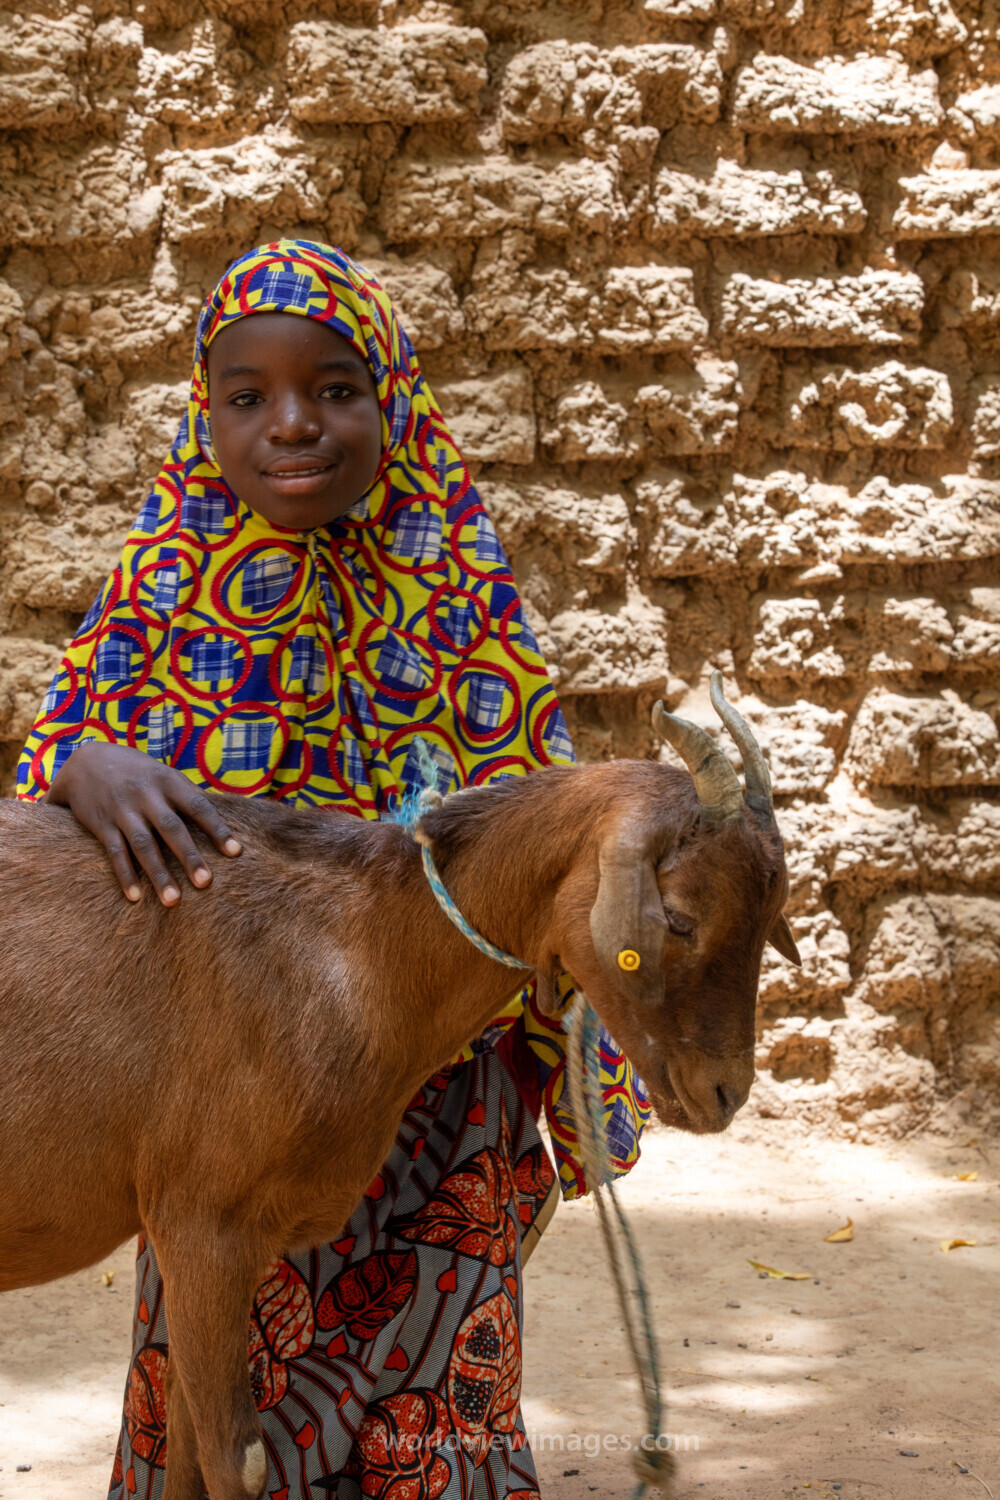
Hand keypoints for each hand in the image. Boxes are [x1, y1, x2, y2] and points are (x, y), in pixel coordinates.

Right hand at [46, 742, 241, 905]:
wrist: (86, 761)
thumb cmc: (138, 774)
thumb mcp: (164, 775)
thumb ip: (188, 797)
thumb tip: (222, 823)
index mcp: (168, 781)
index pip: (199, 807)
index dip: (218, 829)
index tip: (236, 853)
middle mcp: (146, 795)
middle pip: (172, 829)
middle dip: (189, 857)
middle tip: (206, 883)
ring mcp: (122, 810)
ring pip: (143, 845)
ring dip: (159, 874)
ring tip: (173, 901)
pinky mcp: (101, 824)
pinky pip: (115, 853)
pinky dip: (125, 876)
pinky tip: (136, 898)